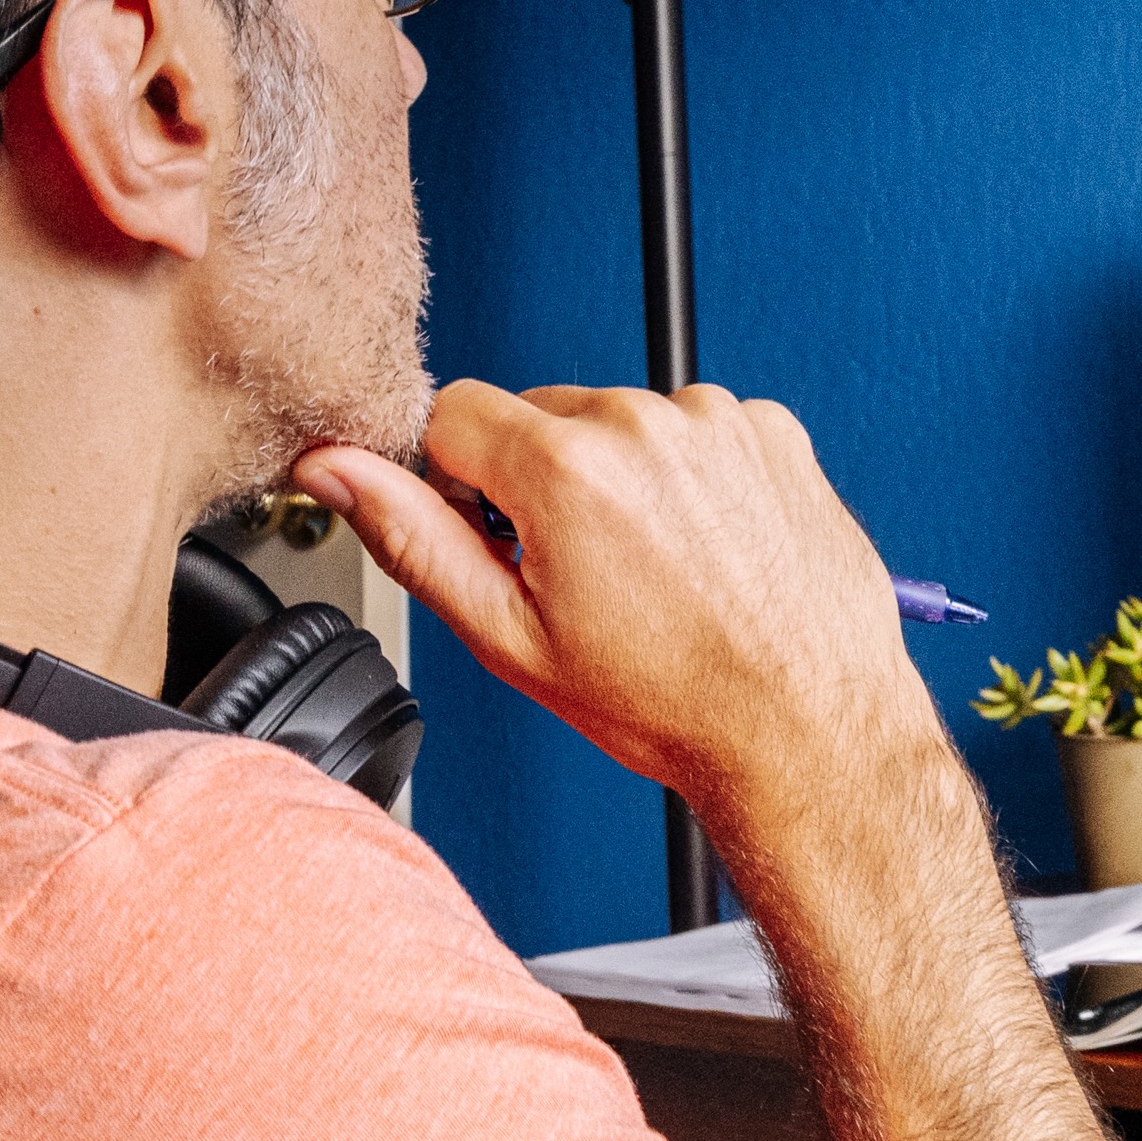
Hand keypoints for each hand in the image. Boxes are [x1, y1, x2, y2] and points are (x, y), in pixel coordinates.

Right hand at [297, 380, 931, 805]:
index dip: (457, 480)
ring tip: (657, 571)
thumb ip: (412, 538)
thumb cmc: (671, 703)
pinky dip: (691, 476)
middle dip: (540, 480)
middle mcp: (645, 422)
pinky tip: (707, 550)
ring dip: (620, 477)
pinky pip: (696, 431)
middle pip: (541, 414)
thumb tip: (333, 467)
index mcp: (566, 468)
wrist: (808, 729)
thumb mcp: (510, 637)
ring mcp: (719, 420)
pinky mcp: (774, 430)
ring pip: (621, 422)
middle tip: (581, 574)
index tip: (494, 537)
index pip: (453, 411)